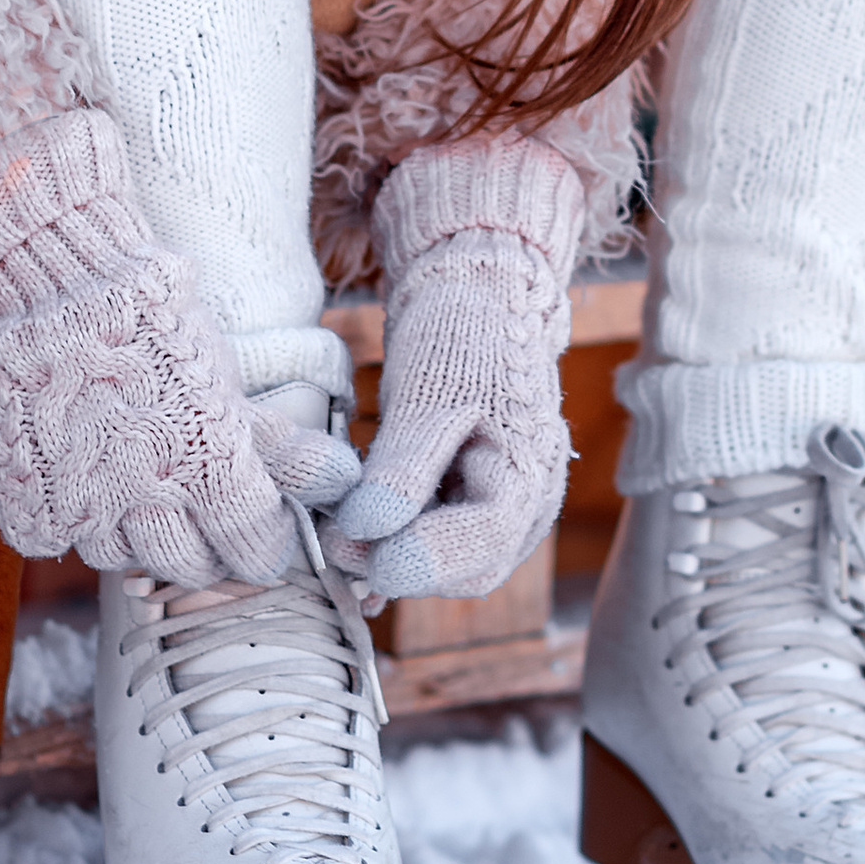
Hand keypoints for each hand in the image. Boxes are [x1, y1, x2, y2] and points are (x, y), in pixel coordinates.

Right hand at [0, 109, 357, 583]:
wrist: (57, 281)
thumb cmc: (155, 323)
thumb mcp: (225, 380)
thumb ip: (281, 446)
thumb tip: (345, 484)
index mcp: (212, 475)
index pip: (255, 551)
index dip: (265, 547)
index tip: (262, 533)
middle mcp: (148, 506)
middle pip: (191, 567)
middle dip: (208, 549)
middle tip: (203, 513)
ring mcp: (83, 510)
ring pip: (124, 560)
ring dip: (139, 536)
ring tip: (142, 490)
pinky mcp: (28, 504)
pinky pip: (58, 543)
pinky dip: (74, 524)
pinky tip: (85, 484)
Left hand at [327, 139, 584, 605]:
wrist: (478, 294)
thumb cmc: (462, 332)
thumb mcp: (428, 392)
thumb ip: (402, 469)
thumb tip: (363, 534)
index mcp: (531, 471)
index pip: (485, 542)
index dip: (422, 559)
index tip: (361, 553)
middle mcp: (527, 503)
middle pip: (468, 569)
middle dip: (400, 564)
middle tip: (333, 543)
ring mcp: (502, 507)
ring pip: (447, 563)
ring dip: (392, 555)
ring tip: (335, 532)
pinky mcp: (471, 501)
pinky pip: (435, 540)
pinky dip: (395, 541)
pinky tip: (353, 535)